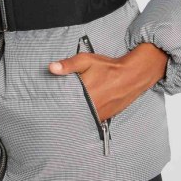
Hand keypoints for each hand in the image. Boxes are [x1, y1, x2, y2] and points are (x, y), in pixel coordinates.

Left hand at [48, 42, 168, 121]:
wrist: (131, 75)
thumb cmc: (108, 67)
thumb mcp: (86, 61)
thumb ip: (68, 65)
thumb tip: (52, 68)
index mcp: (85, 94)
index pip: (65, 103)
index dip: (56, 103)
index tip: (48, 103)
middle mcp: (92, 107)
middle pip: (73, 112)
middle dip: (65, 109)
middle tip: (56, 108)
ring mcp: (100, 114)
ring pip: (82, 117)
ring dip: (76, 114)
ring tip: (68, 110)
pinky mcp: (106, 116)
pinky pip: (92, 119)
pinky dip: (87, 115)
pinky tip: (83, 110)